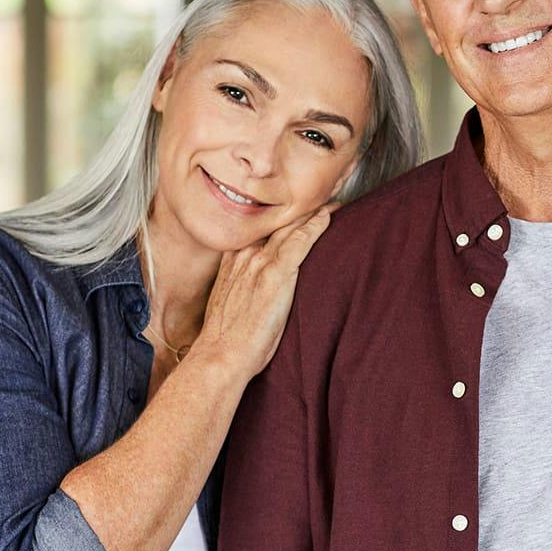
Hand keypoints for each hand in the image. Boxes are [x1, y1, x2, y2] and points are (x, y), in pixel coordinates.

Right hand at [194, 207, 332, 378]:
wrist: (220, 355)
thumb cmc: (226, 340)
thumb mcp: (230, 304)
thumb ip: (243, 288)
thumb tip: (260, 292)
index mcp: (232, 260)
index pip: (260, 229)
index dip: (278, 217)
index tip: (293, 209)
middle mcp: (244, 255)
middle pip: (275, 222)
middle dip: (298, 207)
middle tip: (320, 194)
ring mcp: (259, 262)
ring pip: (290, 225)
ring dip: (313, 210)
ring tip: (332, 200)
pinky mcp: (275, 274)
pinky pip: (301, 240)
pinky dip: (317, 225)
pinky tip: (330, 215)